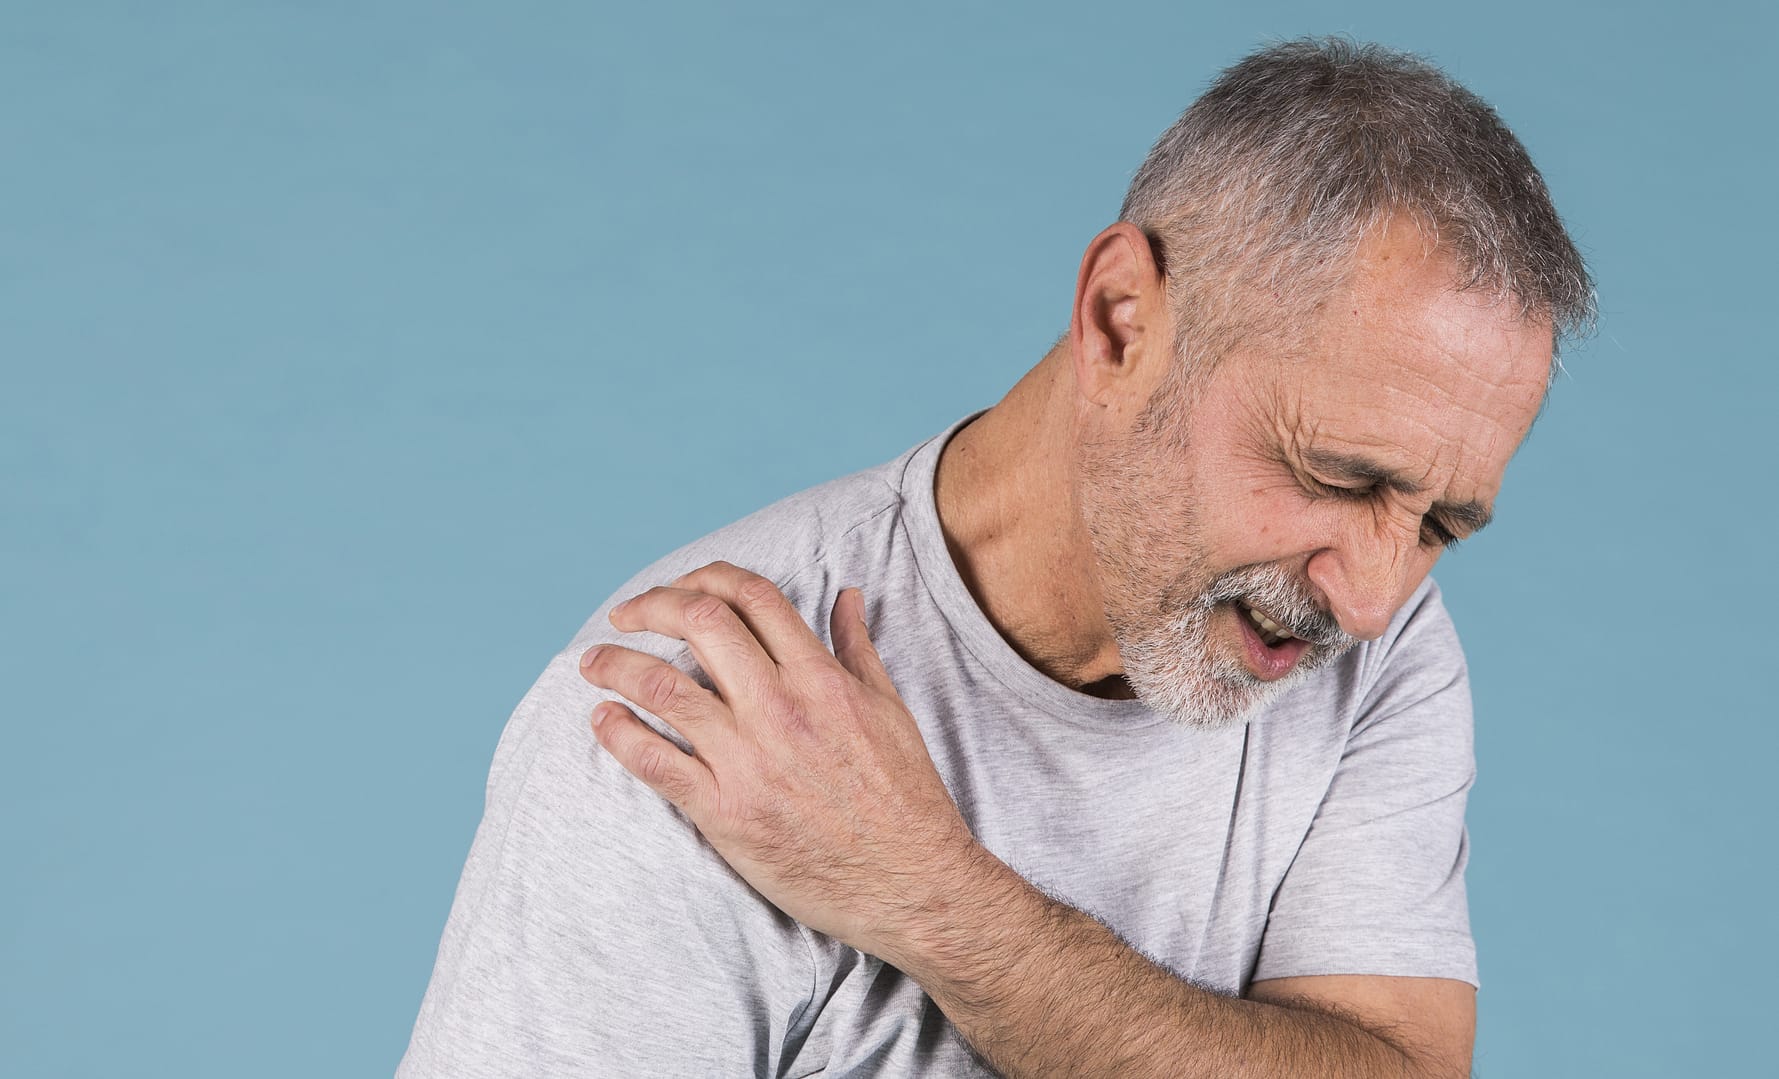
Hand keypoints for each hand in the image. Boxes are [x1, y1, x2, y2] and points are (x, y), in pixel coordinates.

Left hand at [579, 560, 986, 956]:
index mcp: (821, 678)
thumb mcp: (890, 708)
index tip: (677, 591)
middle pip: (700, 623)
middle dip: (651, 607)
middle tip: (625, 617)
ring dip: (616, 665)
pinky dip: (618, 733)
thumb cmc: (903, 797)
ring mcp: (751, 760)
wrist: (911, 883)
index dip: (704, 578)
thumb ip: (858, 647)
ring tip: (593, 663)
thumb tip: (848, 595)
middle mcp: (782, 708)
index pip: (751, 596)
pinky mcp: (726, 813)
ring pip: (663, 687)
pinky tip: (603, 720)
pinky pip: (655, 762)